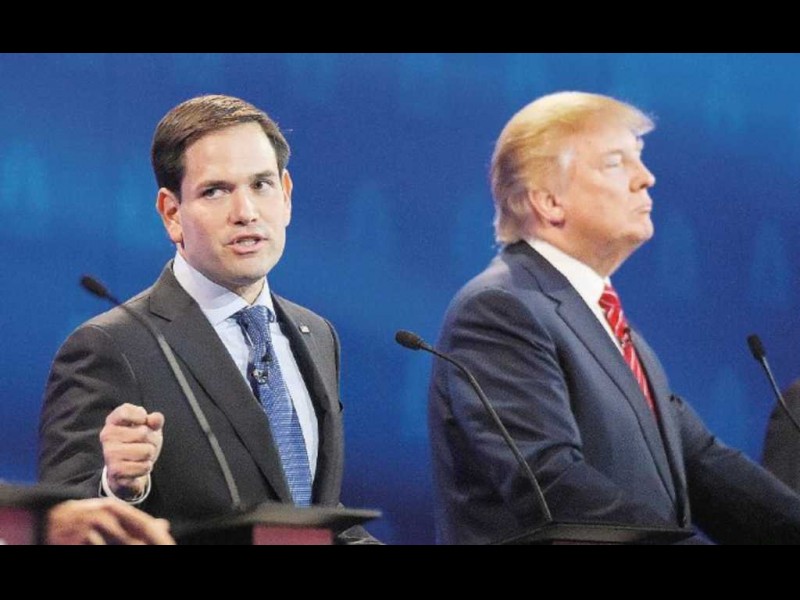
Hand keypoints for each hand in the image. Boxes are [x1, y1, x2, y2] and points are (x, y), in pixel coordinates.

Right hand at [46, 498, 174, 544]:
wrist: (49, 518)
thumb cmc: (85, 520)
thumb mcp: (110, 516)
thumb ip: (135, 522)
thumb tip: (164, 525)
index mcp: (115, 508)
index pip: (144, 525)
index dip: (158, 538)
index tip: (169, 546)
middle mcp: (105, 515)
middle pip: (132, 541)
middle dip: (143, 547)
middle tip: (160, 549)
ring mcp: (91, 527)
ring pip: (120, 544)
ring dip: (124, 546)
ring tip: (114, 544)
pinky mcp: (80, 539)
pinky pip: (99, 548)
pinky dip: (103, 549)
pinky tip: (102, 546)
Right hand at [100, 403, 163, 499]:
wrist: (127, 468)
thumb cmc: (139, 442)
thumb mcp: (149, 427)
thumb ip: (154, 420)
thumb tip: (156, 419)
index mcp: (113, 421)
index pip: (125, 412)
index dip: (141, 416)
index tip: (143, 421)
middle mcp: (107, 435)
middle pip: (143, 433)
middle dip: (152, 440)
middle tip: (145, 443)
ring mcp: (109, 453)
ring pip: (146, 451)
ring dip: (150, 455)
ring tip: (141, 455)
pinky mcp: (115, 471)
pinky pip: (144, 467)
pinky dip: (146, 467)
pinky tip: (138, 466)